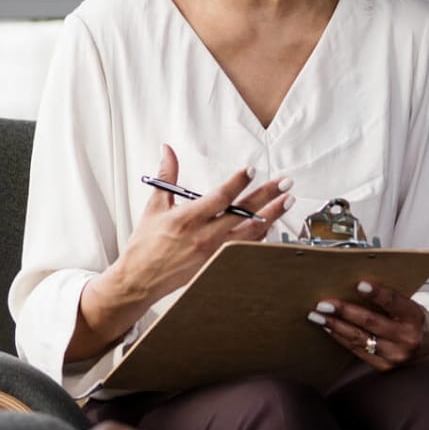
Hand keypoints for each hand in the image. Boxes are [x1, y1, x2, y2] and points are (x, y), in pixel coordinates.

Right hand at [70, 146, 297, 358]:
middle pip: (243, 212)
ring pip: (251, 232)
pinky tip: (271, 225)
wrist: (141, 278)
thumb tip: (168, 151)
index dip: (238, 182)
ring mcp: (214, 252)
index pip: (220, 196)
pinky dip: (260, 237)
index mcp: (188, 218)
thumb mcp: (154, 206)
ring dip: (271, 216)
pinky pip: (245, 249)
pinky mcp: (217, 265)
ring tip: (287, 201)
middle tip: (285, 183)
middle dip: (267, 196)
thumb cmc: (146, 245)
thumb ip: (167, 176)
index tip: (252, 170)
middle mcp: (204, 235)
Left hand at [308, 282, 428, 370]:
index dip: (377, 294)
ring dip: (335, 326)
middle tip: (323, 304)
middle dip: (344, 312)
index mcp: (415, 317)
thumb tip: (353, 287)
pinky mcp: (385, 367)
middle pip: (371, 323)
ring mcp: (396, 356)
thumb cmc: (413, 319)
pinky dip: (341, 339)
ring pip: (360, 339)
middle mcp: (407, 338)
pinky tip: (329, 329)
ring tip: (317, 316)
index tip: (360, 284)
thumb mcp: (409, 305)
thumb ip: (388, 299)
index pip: (394, 302)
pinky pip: (358, 351)